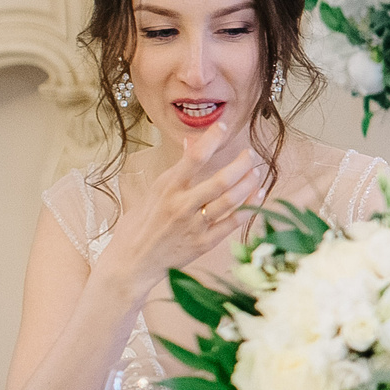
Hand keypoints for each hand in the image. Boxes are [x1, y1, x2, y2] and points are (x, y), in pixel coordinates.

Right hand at [94, 122, 267, 298]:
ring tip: (256, 172)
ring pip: (231, 200)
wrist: (131, 263)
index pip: (194, 157)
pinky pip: (233, 222)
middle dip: (241, 163)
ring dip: (248, 183)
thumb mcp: (153, 192)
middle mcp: (181, 205)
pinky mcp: (203, 244)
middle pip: (220, 180)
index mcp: (166, 188)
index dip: (212, 139)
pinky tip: (258, 194)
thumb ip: (177, 170)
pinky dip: (249, 206)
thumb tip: (191, 143)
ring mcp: (194, 226)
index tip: (224, 126)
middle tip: (250, 154)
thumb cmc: (140, 225)